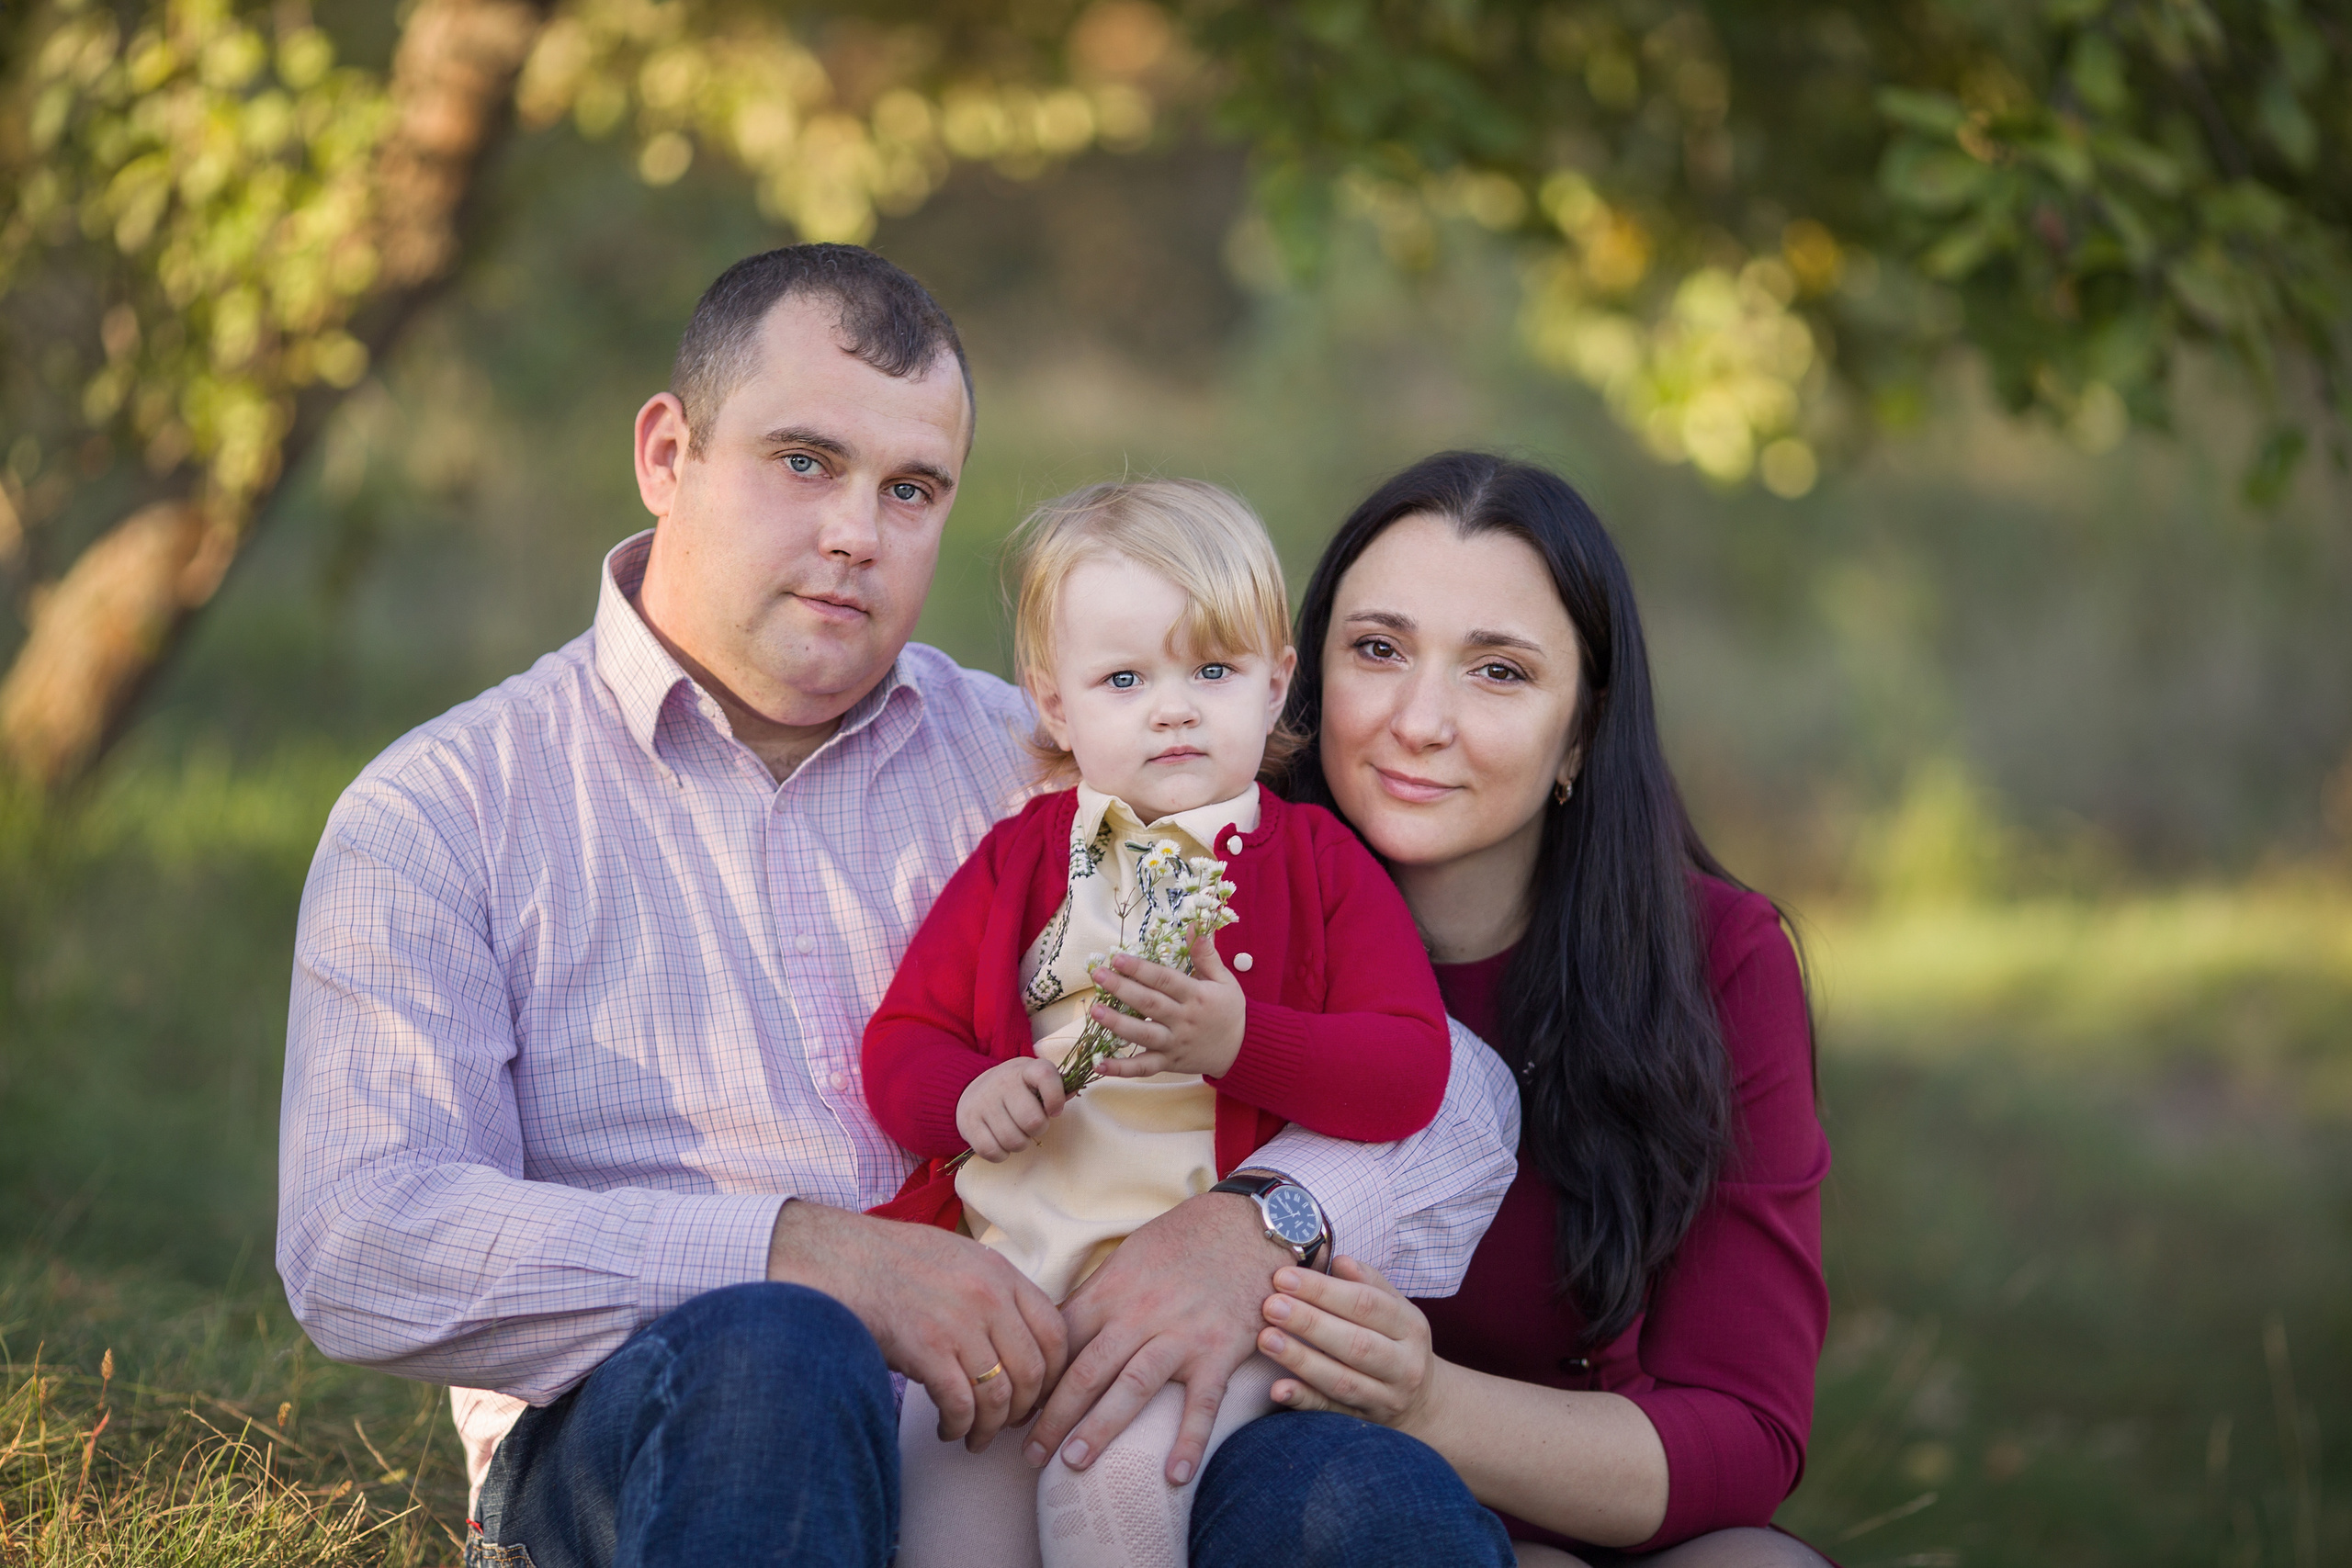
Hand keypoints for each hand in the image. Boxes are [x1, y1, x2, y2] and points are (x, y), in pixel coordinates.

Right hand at [764, 1200, 1067, 1452]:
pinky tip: (949, 1431)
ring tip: (975, 1437)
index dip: (1054, 1374)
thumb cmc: (894, 1262)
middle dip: (1025, 1409)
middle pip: (1033, 1371)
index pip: (1055, 1332)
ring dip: (990, 1427)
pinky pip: (961, 1405)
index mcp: (1002, 1273)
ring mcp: (960, 1324)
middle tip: (1010, 1424)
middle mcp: (989, 1298)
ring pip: (999, 1396)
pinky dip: (959, 1427)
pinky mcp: (928, 1351)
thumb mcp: (960, 1258)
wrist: (839, 1260)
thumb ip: (995, 1290)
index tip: (1040, 1394)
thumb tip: (1018, 1337)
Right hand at [956, 1056, 1067, 1160]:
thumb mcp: (1035, 1080)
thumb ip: (1056, 1087)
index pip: (1046, 1076)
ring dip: (1020, 1144)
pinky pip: (991, 1151)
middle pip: (1032, 1120)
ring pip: (1013, 1140)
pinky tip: (1001, 1143)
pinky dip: (1001, 1154)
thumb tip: (1074, 1091)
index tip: (1054, 1110)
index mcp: (1025, 1069)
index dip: (1056, 1098)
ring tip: (1017, 1133)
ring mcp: (983, 1102)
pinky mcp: (968, 1122)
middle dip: (1038, 1129)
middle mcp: (1002, 1082)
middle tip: (1032, 1125)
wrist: (971, 1087)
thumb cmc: (1015, 1088)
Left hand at [1023, 1191, 1288, 1483]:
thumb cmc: (1182, 1241)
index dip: (1036, 1376)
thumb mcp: (1129, 1257)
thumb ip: (1096, 1296)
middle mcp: (1140, 1315)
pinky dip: (1189, 1440)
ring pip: (1132, 1387)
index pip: (1061, 1340)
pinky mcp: (1220, 1352)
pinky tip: (1174, 1476)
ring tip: (1073, 1464)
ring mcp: (1181, 1335)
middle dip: (1053, 1416)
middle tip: (1030, 1454)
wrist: (1246, 1227)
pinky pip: (1202, 1403)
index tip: (1016, 1407)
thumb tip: (1055, 1332)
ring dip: (1100, 1428)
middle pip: (1087, 1370)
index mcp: (1112, 1291)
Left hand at [1086, 935, 1245, 1078]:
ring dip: (1117, 1024)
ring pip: (1143, 1035)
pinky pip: (1143, 1068)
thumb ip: (1206, 954)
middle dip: (1122, 989)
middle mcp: (1183, 1020)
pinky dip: (1122, 1069)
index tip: (1118, 958)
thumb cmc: (1229, 1010)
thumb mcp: (1224, 979)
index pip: (1165, 980)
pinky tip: (1099, 1065)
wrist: (1241, 1049)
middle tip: (1098, 975)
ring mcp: (1174, 1044)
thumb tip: (1193, 925)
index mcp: (1196, 997)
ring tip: (1095, 1012)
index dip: (1141, 969)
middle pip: (1149, 1004)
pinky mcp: (1168, 1063)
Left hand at [1256, 1255, 1444, 1435]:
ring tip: (1266, 1339)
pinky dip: (1304, 1400)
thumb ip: (1369, 1283)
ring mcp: (1384, 1399)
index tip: (1284, 1277)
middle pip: (1355, 1344)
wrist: (1425, 1405)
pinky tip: (1278, 1388)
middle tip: (1271, 1305)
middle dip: (1310, 1323)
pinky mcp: (1363, 1422)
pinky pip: (1332, 1413)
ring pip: (1342, 1381)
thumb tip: (1339, 1261)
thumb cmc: (1397, 1342)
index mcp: (1410, 1327)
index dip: (1324, 1290)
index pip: (1366, 1304)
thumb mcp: (1395, 1309)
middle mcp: (1403, 1365)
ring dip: (1301, 1360)